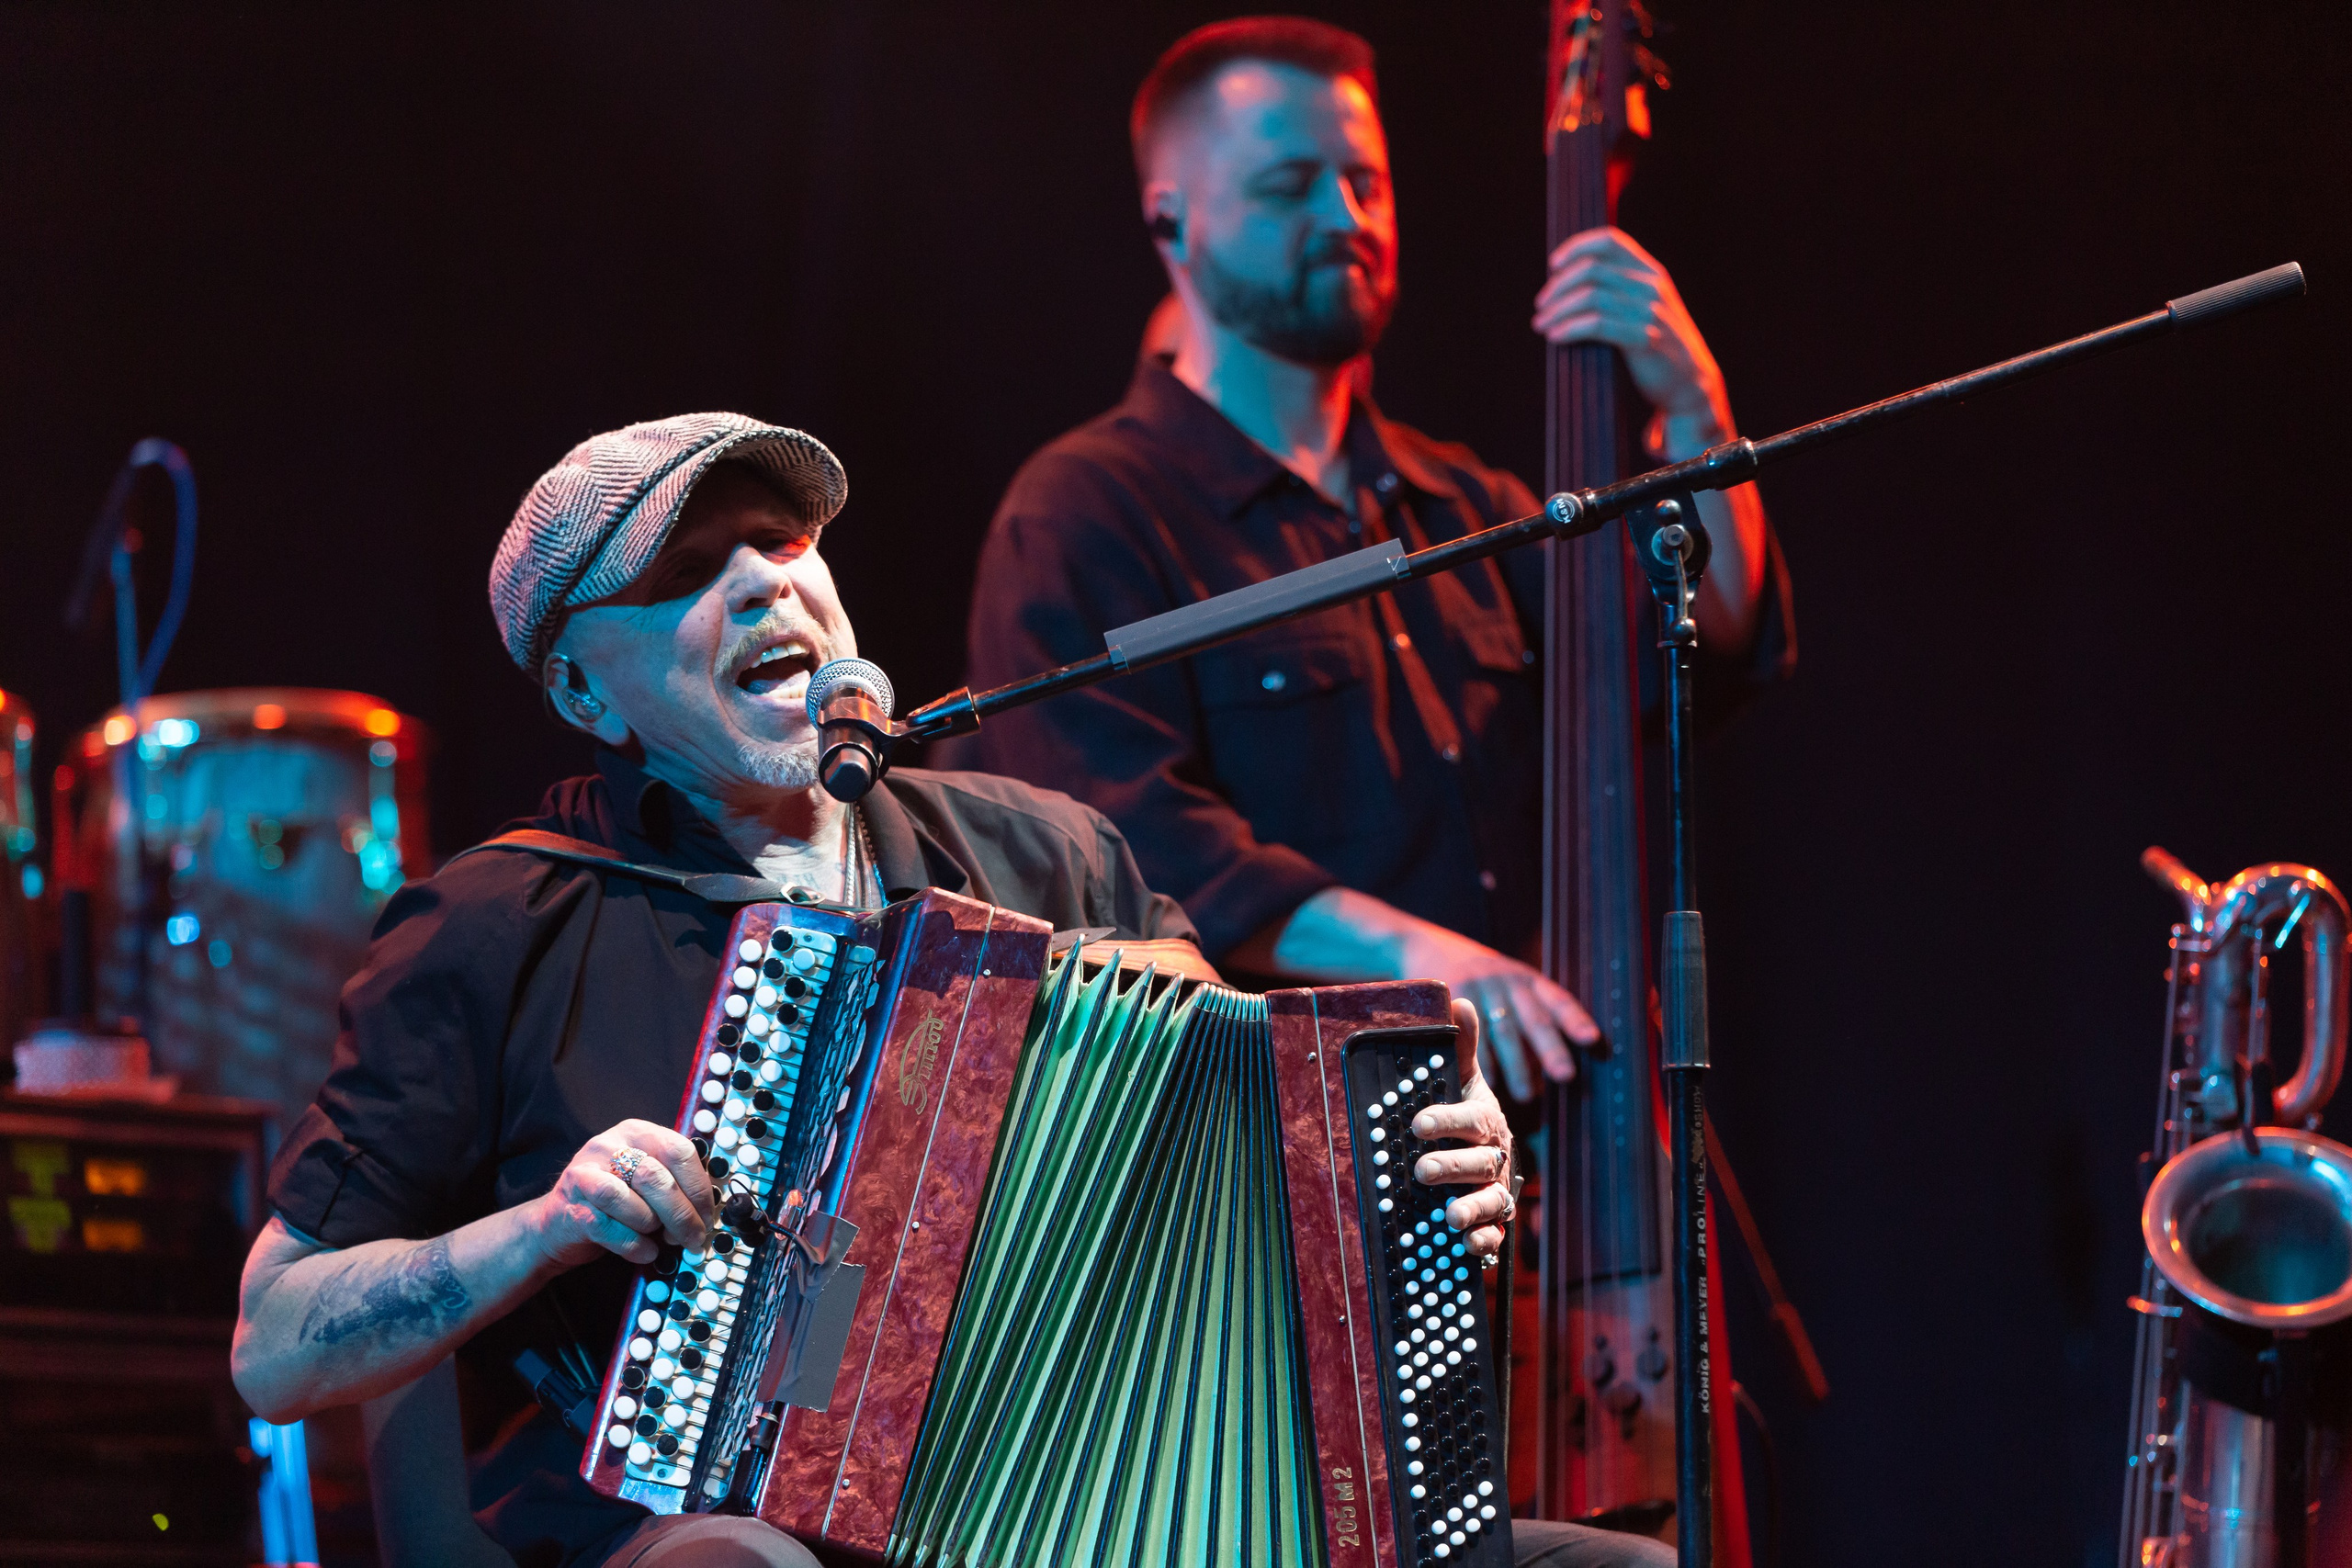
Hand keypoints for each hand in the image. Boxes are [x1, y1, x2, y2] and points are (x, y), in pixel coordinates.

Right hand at [531, 1120, 713, 1268]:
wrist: (558, 1223)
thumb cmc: (615, 1202)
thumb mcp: (646, 1180)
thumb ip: (675, 1182)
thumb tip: (709, 1210)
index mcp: (636, 1132)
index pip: (679, 1150)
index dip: (699, 1187)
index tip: (708, 1215)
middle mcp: (608, 1146)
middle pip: (655, 1177)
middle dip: (681, 1214)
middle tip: (693, 1238)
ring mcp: (584, 1174)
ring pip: (629, 1200)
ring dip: (651, 1225)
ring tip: (657, 1237)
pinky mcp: (569, 1207)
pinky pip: (608, 1228)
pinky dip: (633, 1245)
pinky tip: (645, 1251)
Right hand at [1395, 920, 1596, 1101]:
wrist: (1429, 947)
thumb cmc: (1481, 984)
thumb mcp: (1508, 985)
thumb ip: (1529, 1015)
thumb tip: (1553, 1069)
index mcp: (1528, 979)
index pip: (1557, 999)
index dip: (1575, 1019)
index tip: (1592, 1039)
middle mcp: (1507, 980)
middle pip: (1534, 1018)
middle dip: (1551, 1049)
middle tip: (1566, 1076)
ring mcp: (1480, 987)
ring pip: (1503, 1031)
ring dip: (1517, 1065)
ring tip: (1527, 1095)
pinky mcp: (1453, 998)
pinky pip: (1472, 1035)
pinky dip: (1482, 1061)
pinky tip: (1490, 1082)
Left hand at [1408, 998, 1517, 1258]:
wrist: (1485, 1154)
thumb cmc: (1466, 1114)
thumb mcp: (1460, 1079)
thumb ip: (1461, 1046)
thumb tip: (1460, 999)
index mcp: (1485, 1120)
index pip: (1470, 1120)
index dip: (1446, 1121)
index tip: (1418, 1123)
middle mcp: (1495, 1157)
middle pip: (1480, 1163)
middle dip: (1452, 1167)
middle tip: (1422, 1170)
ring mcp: (1496, 1191)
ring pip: (1492, 1201)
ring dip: (1472, 1209)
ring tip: (1449, 1216)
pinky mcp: (1492, 1221)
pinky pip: (1494, 1235)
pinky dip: (1483, 1242)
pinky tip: (1467, 1245)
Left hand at [1532, 226, 1730, 443]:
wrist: (1690, 382)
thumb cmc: (1657, 344)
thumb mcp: (1645, 306)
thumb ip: (1620, 289)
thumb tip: (1567, 281)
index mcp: (1651, 271)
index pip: (1610, 241)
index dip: (1577, 247)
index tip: (1553, 265)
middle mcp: (1652, 285)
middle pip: (1593, 269)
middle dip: (1558, 286)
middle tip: (1541, 305)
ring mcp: (1650, 311)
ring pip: (1591, 296)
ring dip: (1558, 310)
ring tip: (1541, 324)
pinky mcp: (1644, 339)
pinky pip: (1597, 325)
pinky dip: (1570, 328)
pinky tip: (1555, 336)